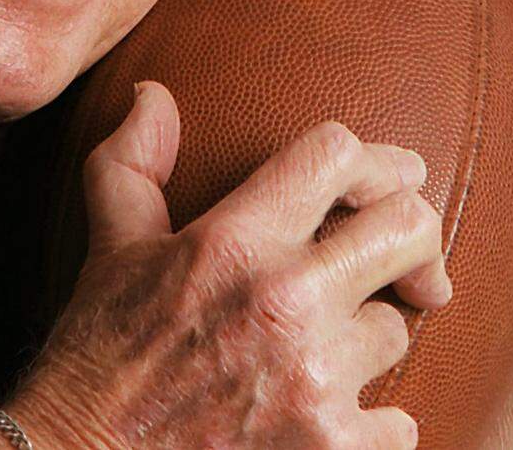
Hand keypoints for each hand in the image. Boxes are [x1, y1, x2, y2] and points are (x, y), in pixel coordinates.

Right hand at [9, 82, 448, 449]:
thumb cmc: (97, 358)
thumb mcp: (111, 246)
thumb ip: (135, 159)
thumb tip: (154, 96)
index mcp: (234, 239)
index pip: (338, 154)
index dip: (374, 161)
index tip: (390, 182)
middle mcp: (284, 300)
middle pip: (408, 227)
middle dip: (414, 237)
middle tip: (408, 262)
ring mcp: (314, 380)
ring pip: (396, 329)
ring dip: (369, 339)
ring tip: (325, 351)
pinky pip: (399, 424)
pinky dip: (374, 427)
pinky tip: (331, 418)